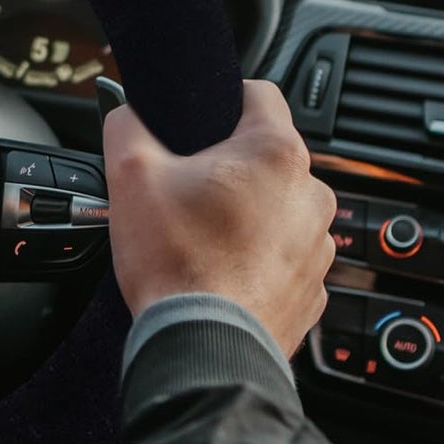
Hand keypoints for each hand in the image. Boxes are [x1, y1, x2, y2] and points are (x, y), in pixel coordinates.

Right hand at [104, 80, 335, 355]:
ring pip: (280, 208)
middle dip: (230, 167)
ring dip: (249, 213)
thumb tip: (126, 110)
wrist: (203, 349)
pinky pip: (285, 256)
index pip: (260, 93)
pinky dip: (258, 258)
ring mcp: (318, 245)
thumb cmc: (177, 264)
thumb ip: (126, 124)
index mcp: (275, 153)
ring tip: (203, 237)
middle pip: (268, 157)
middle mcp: (311, 194)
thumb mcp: (130, 174)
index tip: (203, 120)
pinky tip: (222, 270)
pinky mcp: (313, 289)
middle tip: (188, 190)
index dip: (225, 98)